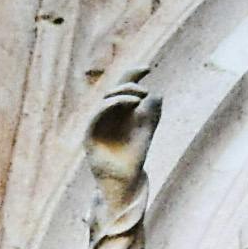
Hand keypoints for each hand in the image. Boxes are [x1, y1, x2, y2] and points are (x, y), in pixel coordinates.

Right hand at [86, 82, 158, 200]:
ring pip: (106, 99)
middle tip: (144, 92)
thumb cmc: (134, 156)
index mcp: (120, 109)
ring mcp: (98, 123)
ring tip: (138, 99)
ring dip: (122, 94)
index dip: (134, 74)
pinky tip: (129, 103)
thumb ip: (152, 112)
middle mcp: (107, 113)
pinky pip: (98, 114)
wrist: (124, 179)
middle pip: (114, 89)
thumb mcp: (147, 130)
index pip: (124, 85)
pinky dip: (112, 105)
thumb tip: (157, 94)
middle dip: (129, 84)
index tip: (148, 68)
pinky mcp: (90, 134)